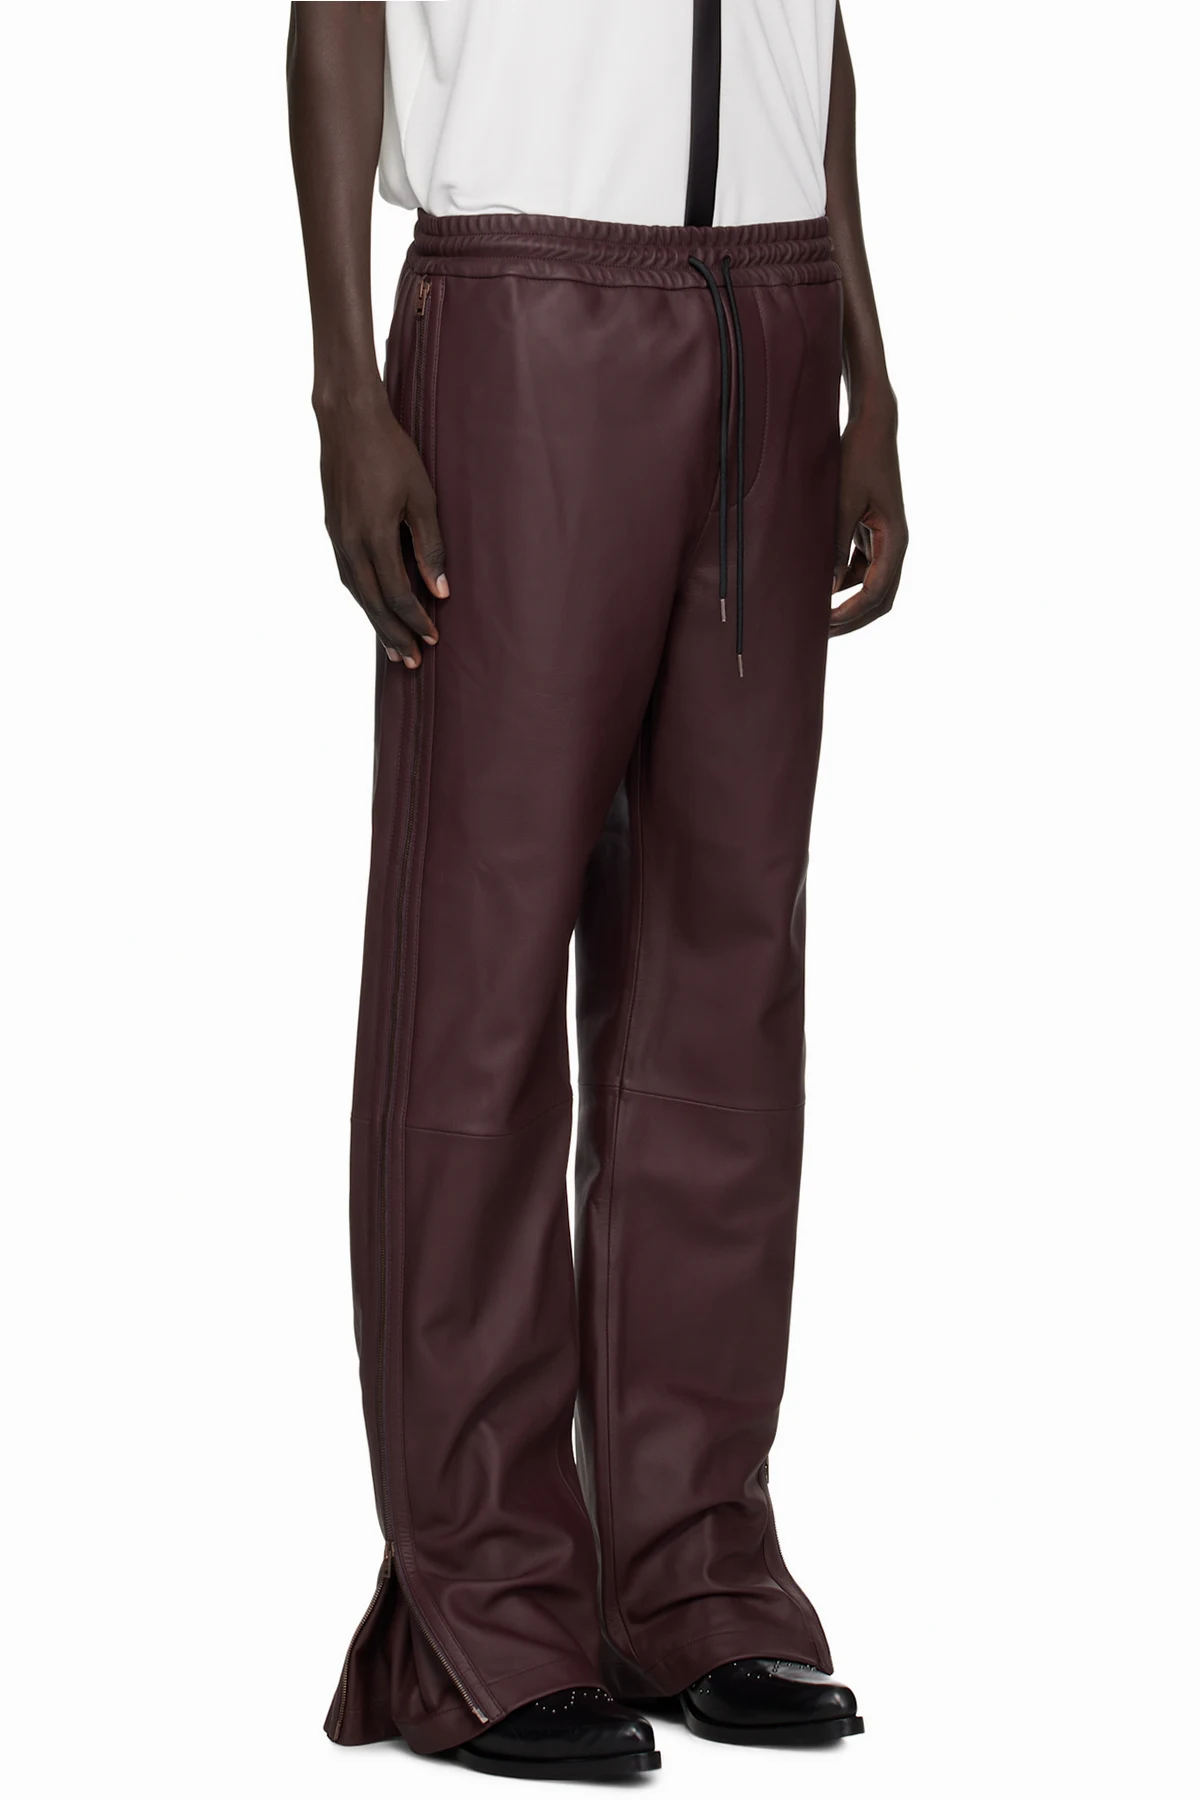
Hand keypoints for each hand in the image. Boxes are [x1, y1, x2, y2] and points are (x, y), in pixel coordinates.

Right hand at [317, 385, 447, 666]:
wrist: (347, 420)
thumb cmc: (391, 452)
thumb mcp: (422, 497)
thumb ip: (430, 546)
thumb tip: (440, 591)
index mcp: (374, 537)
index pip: (398, 594)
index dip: (416, 620)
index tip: (433, 638)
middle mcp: (350, 543)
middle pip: (373, 604)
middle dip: (394, 634)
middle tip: (411, 662)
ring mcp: (337, 537)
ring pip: (357, 593)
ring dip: (375, 621)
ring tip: (393, 645)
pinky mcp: (333, 530)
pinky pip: (347, 575)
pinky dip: (363, 598)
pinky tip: (374, 606)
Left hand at [830, 399, 907, 635]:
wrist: (873, 426)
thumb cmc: (859, 458)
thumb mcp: (843, 500)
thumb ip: (836, 543)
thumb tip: (828, 585)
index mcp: (895, 539)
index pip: (877, 591)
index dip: (852, 613)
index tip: (827, 625)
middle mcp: (894, 544)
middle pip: (879, 598)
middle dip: (852, 618)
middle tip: (820, 634)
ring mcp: (883, 541)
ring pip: (869, 587)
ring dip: (846, 603)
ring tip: (813, 615)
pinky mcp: (870, 534)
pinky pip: (859, 569)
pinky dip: (841, 583)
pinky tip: (816, 588)